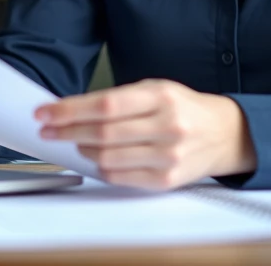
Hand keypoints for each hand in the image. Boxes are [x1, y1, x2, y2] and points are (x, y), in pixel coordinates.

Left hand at [35, 78, 255, 189]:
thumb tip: (72, 110)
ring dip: (83, 149)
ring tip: (75, 141)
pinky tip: (96, 157)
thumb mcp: (155, 89)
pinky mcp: (166, 180)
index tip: (46, 112)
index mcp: (161, 97)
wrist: (224, 133)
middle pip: (102, 132)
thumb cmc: (184, 108)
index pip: (105, 105)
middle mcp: (166, 126)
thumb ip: (117, 99)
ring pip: (108, 157)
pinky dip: (101, 168)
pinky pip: (120, 177)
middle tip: (47, 129)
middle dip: (66, 130)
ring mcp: (168, 156)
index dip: (69, 110)